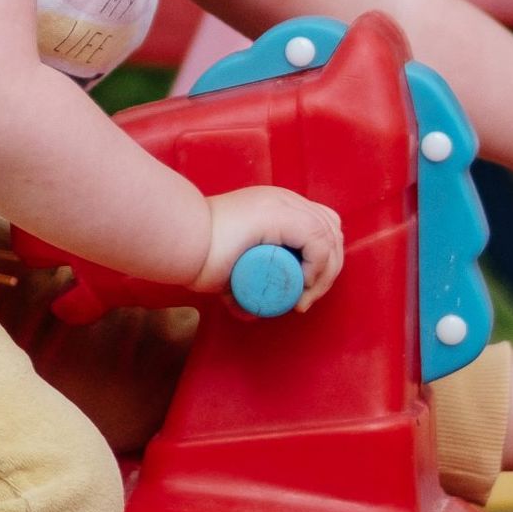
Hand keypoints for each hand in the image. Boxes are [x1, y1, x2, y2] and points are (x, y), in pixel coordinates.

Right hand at [198, 187, 343, 305]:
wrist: (181, 242)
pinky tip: (301, 284)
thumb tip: (250, 311)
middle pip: (331, 231)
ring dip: (324, 274)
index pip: (321, 226)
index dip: (324, 260)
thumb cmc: (196, 255)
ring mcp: (283, 204)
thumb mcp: (229, 271)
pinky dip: (317, 267)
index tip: (304, 292)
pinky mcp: (281, 214)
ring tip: (302, 297)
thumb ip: (238, 288)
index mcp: (276, 206)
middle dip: (328, 271)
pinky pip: (318, 242)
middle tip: (304, 300)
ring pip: (329, 238)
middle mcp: (284, 200)